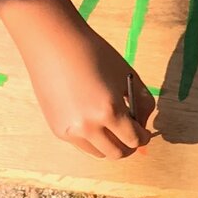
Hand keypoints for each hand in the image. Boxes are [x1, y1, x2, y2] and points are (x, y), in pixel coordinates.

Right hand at [14, 7, 155, 158]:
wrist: (53, 44)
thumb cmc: (93, 54)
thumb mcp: (126, 74)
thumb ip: (142, 101)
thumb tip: (143, 123)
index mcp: (110, 111)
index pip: (134, 139)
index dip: (143, 137)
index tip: (143, 132)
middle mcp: (89, 127)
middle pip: (117, 153)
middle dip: (128, 146)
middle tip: (130, 135)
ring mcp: (71, 131)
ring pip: (99, 153)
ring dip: (109, 145)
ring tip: (111, 128)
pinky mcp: (58, 130)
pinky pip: (82, 144)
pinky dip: (92, 138)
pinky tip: (91, 120)